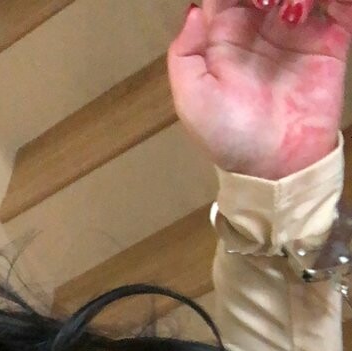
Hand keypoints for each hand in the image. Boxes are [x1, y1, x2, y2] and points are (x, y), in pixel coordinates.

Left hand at [167, 0, 350, 178]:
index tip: (247, 2)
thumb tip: (195, 11)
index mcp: (226, 33)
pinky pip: (342, 2)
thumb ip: (184, 55)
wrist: (277, 165)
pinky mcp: (331, 39)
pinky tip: (322, 3)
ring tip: (293, 9)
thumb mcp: (192, 101)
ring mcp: (298, 29)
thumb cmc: (230, 138)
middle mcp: (262, 24)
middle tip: (269, 3)